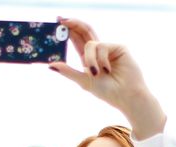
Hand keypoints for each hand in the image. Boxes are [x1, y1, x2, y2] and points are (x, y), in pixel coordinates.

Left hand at [49, 18, 165, 138]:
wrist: (125, 96)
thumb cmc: (107, 92)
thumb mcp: (83, 81)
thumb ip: (68, 72)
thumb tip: (50, 65)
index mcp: (88, 59)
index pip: (76, 40)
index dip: (68, 30)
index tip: (57, 21)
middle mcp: (98, 52)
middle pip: (84, 32)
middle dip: (72, 25)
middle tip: (61, 19)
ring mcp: (108, 48)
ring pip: (90, 43)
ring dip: (90, 59)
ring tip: (96, 73)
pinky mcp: (118, 47)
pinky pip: (102, 46)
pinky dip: (101, 60)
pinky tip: (108, 70)